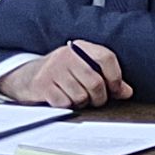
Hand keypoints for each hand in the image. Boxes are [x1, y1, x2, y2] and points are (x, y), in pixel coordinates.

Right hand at [1, 41, 126, 107]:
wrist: (27, 76)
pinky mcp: (42, 84)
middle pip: (95, 82)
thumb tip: (126, 92)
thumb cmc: (62, 74)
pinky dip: (67, 106)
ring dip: (81, 103)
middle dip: (99, 97)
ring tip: (75, 97)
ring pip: (81, 96)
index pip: (106, 58)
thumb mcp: (84, 69)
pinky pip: (65, 103)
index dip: (116, 77)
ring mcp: (53, 69)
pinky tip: (63, 99)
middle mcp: (67, 55)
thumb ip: (107, 78)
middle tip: (95, 99)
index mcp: (81, 48)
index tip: (117, 90)